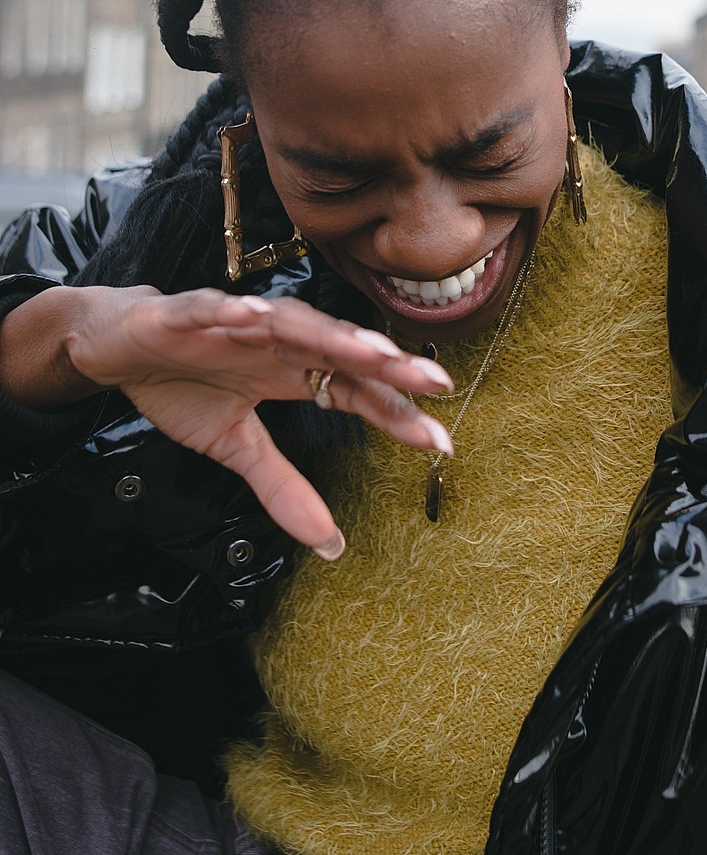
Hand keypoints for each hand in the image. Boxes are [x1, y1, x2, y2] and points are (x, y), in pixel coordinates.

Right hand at [64, 286, 452, 557]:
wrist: (118, 345)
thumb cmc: (184, 383)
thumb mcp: (235, 446)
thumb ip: (284, 487)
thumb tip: (329, 543)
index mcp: (294, 370)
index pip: (357, 391)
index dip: (396, 414)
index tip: (440, 443)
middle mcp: (279, 341)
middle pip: (342, 351)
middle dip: (388, 365)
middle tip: (433, 381)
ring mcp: (238, 324)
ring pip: (293, 323)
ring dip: (332, 334)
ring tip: (371, 350)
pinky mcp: (190, 314)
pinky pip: (214, 311)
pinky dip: (234, 312)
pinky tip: (254, 316)